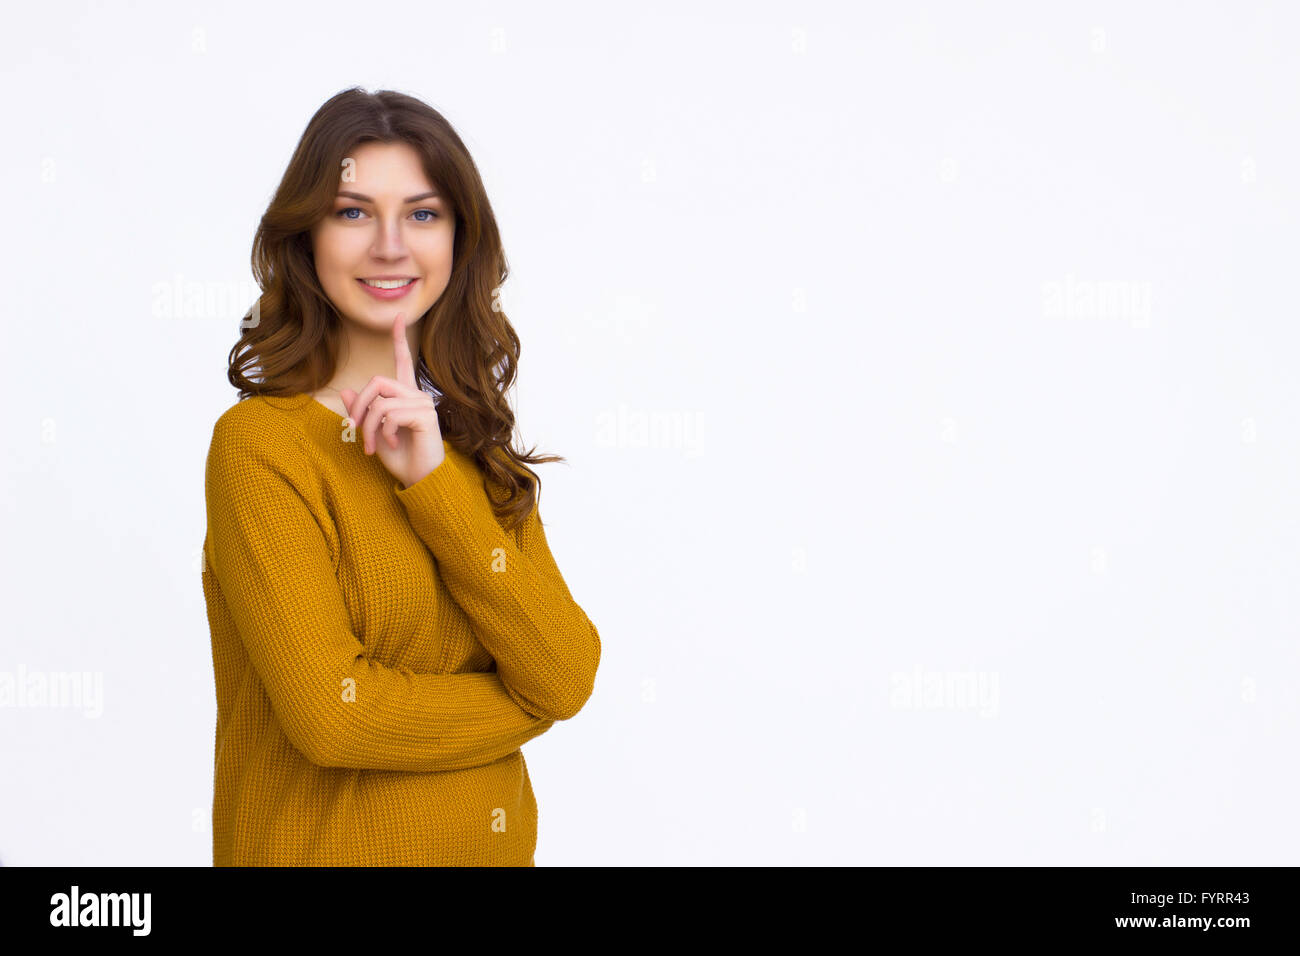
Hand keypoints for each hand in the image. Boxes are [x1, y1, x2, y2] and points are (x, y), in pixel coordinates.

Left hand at [340, 312, 444, 488]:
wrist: (420, 478)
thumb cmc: (400, 457)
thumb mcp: (373, 433)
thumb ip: (361, 412)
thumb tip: (345, 390)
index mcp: (406, 396)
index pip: (403, 361)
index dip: (399, 339)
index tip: (397, 317)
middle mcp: (416, 395)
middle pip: (377, 381)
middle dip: (359, 406)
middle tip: (353, 430)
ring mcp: (422, 404)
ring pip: (380, 401)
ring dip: (367, 425)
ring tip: (370, 445)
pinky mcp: (425, 416)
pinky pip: (390, 414)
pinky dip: (382, 431)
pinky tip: (390, 443)